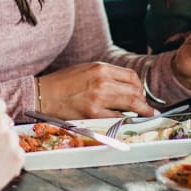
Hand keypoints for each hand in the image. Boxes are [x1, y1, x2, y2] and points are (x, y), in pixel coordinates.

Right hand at [38, 62, 155, 118]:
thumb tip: (126, 87)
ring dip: (140, 112)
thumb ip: (106, 75)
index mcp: (101, 68)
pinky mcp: (93, 113)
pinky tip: (125, 122)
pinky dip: (124, 120)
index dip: (140, 87)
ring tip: (143, 116)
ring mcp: (99, 98)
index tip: (142, 95)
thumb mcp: (86, 70)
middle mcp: (102, 81)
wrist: (43, 95)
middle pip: (135, 91)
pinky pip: (117, 118)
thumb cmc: (63, 83)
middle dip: (143, 102)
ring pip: (131, 105)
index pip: (132, 76)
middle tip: (147, 109)